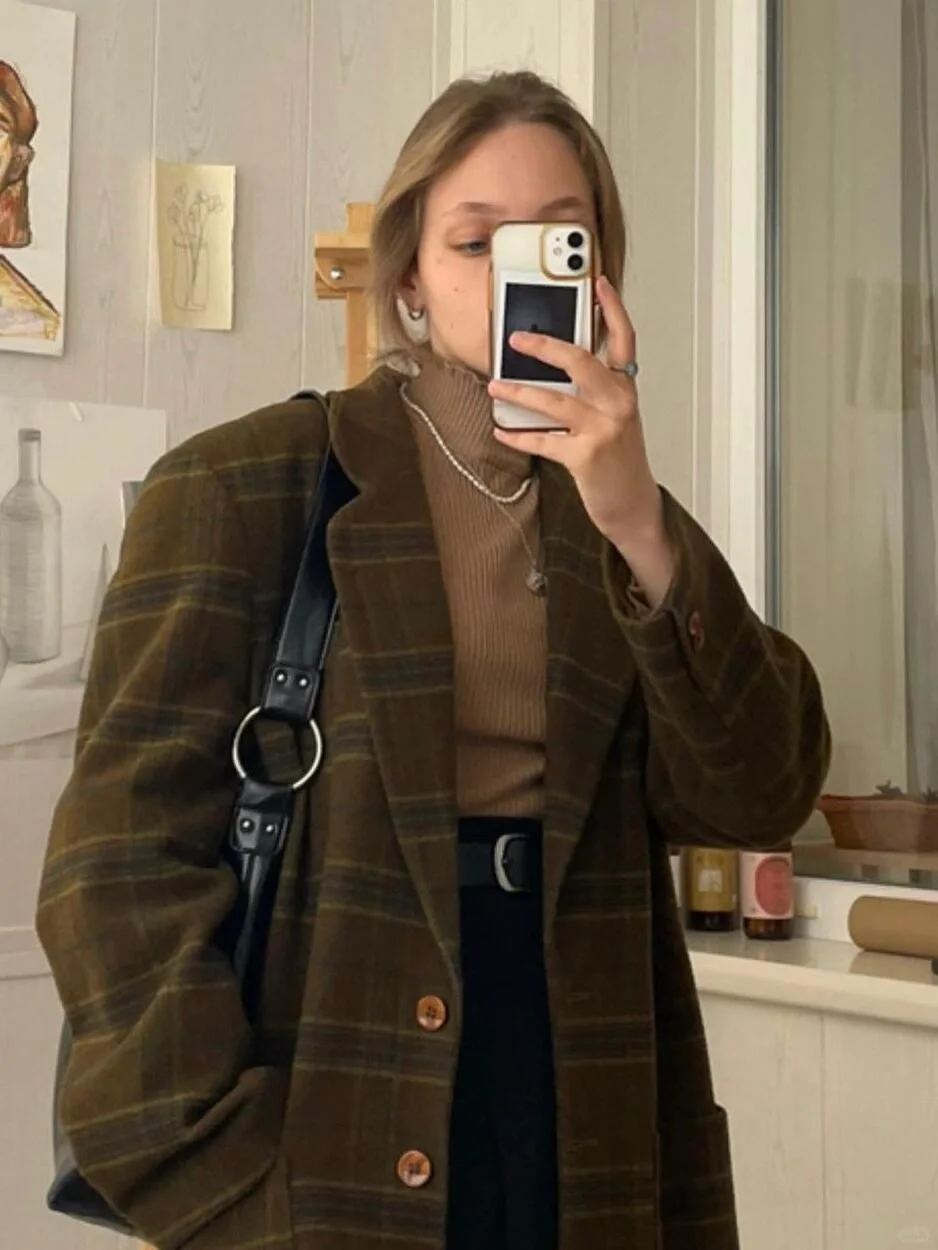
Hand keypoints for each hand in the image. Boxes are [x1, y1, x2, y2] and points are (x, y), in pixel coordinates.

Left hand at [488, 275, 675, 605]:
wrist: (632, 503)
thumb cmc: (618, 458)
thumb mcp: (614, 416)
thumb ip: (594, 389)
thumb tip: (552, 364)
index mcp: (625, 387)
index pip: (623, 339)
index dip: (612, 309)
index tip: (597, 282)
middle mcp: (617, 402)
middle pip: (580, 361)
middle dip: (544, 346)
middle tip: (516, 338)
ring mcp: (602, 428)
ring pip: (553, 400)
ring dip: (518, 391)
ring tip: (495, 384)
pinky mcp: (585, 455)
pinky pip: (542, 440)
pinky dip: (517, 436)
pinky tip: (501, 430)